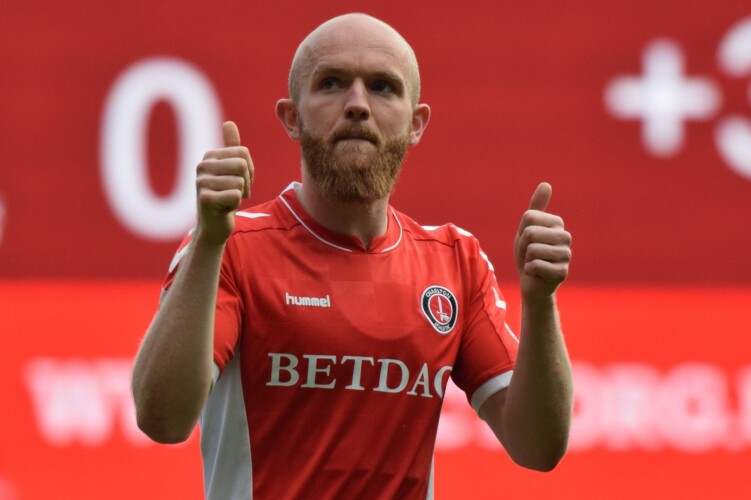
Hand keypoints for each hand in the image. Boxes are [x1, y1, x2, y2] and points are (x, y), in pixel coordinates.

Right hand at [195, 121, 253, 245]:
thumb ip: (231, 148)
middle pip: (241, 165)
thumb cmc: (225, 197)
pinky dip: (235, 203)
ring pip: (239, 181)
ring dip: (241, 194)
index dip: (249, 170)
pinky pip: (235, 195)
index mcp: (209, 156)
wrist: (214, 226)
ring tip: (230, 200)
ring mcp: (201, 182)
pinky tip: (225, 208)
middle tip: (238, 192)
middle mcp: (202, 166)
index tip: (242, 181)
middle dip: (247, 182)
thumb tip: (229, 123)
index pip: (243, 153)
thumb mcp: (230, 171)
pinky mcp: (204, 199)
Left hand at [514, 182, 571, 301]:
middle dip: (522, 246)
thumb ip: (536, 207)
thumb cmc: (528, 253)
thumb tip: (546, 184)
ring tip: (533, 263)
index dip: (521, 231)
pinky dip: (529, 271)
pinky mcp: (562, 272)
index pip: (528, 217)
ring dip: (526, 259)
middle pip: (530, 233)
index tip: (526, 242)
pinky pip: (534, 265)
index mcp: (557, 223)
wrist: (531, 282)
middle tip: (528, 255)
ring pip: (532, 249)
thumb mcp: (527, 228)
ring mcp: (566, 255)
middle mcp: (566, 237)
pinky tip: (537, 274)